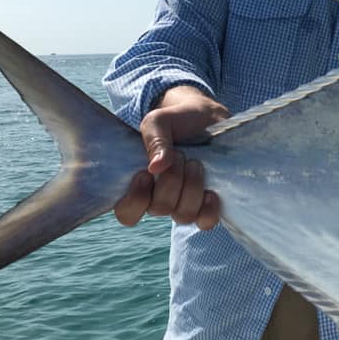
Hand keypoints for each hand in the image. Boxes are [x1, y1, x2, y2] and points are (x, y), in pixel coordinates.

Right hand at [114, 85, 229, 229]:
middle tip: (180, 155)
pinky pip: (205, 222)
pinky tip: (211, 192)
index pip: (127, 213)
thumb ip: (153, 140)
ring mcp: (185, 203)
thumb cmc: (176, 121)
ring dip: (191, 188)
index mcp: (140, 184)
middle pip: (159, 209)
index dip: (135, 200)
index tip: (145, 174)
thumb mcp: (159, 121)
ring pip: (182, 215)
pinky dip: (208, 210)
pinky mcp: (207, 203)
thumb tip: (156, 167)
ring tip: (196, 164)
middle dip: (171, 181)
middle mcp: (160, 198)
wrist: (208, 117)